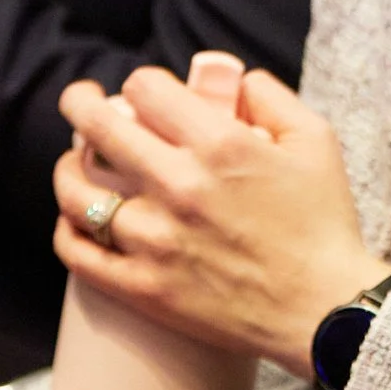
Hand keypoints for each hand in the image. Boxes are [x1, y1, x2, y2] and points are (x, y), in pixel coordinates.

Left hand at [53, 67, 390, 378]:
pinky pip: (79, 254)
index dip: (140, 83)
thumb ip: (270, 96)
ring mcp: (155, 240)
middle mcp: (179, 186)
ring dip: (69, 168)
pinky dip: (67, 230)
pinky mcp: (143, 288)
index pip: (145, 89)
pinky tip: (74, 219)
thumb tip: (235, 80)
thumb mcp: (315, 138)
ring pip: (78, 191)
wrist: (323, 309)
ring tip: (74, 163)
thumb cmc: (323, 221)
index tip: (143, 94)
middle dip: (80, 104)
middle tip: (79, 101)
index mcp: (220, 144)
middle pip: (98, 128)